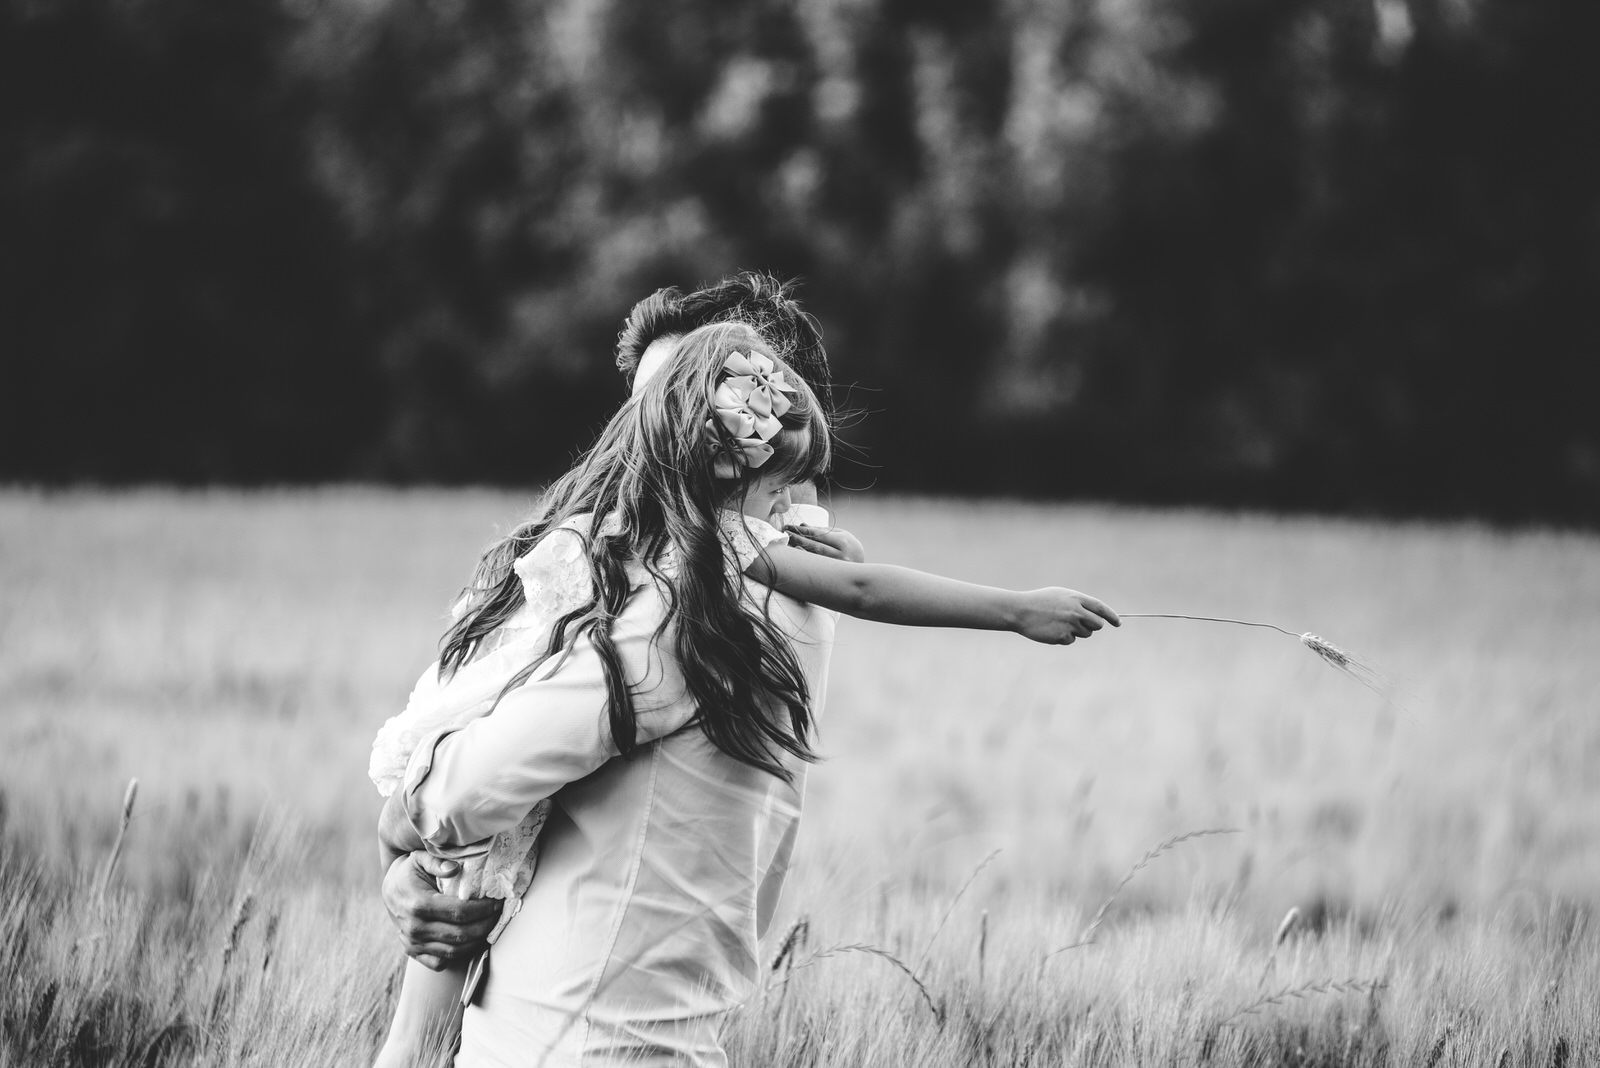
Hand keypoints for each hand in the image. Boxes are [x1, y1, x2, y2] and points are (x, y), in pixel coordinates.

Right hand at [382, 851, 498, 969]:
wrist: (389, 889)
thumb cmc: (409, 872)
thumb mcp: (420, 858)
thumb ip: (437, 862)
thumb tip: (455, 868)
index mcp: (418, 904)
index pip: (460, 912)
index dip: (483, 909)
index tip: (496, 903)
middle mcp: (414, 928)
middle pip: (460, 934)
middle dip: (485, 925)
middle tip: (498, 915)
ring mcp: (412, 943)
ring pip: (453, 951)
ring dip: (477, 941)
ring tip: (489, 927)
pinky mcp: (412, 952)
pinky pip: (440, 962)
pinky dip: (459, 955)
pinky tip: (471, 940)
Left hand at [783, 523, 866, 562]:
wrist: (864, 570)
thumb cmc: (850, 547)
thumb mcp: (840, 535)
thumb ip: (821, 530)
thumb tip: (802, 525)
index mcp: (843, 542)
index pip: (818, 535)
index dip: (801, 530)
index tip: (789, 527)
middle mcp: (841, 556)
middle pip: (813, 546)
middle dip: (797, 539)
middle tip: (784, 534)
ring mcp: (837, 568)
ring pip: (813, 558)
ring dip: (798, 550)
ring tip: (787, 544)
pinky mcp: (832, 578)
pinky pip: (815, 569)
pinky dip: (803, 562)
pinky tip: (795, 557)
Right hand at [1013, 588, 1119, 644]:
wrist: (1020, 610)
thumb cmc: (1040, 601)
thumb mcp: (1060, 595)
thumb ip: (1078, 603)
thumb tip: (1095, 614)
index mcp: (1077, 598)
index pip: (1101, 608)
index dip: (1112, 616)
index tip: (1118, 623)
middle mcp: (1076, 611)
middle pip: (1097, 624)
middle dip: (1092, 626)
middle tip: (1079, 623)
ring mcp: (1070, 625)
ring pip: (1085, 634)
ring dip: (1076, 631)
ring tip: (1058, 623)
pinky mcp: (1062, 637)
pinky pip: (1071, 640)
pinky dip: (1063, 637)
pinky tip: (1051, 630)